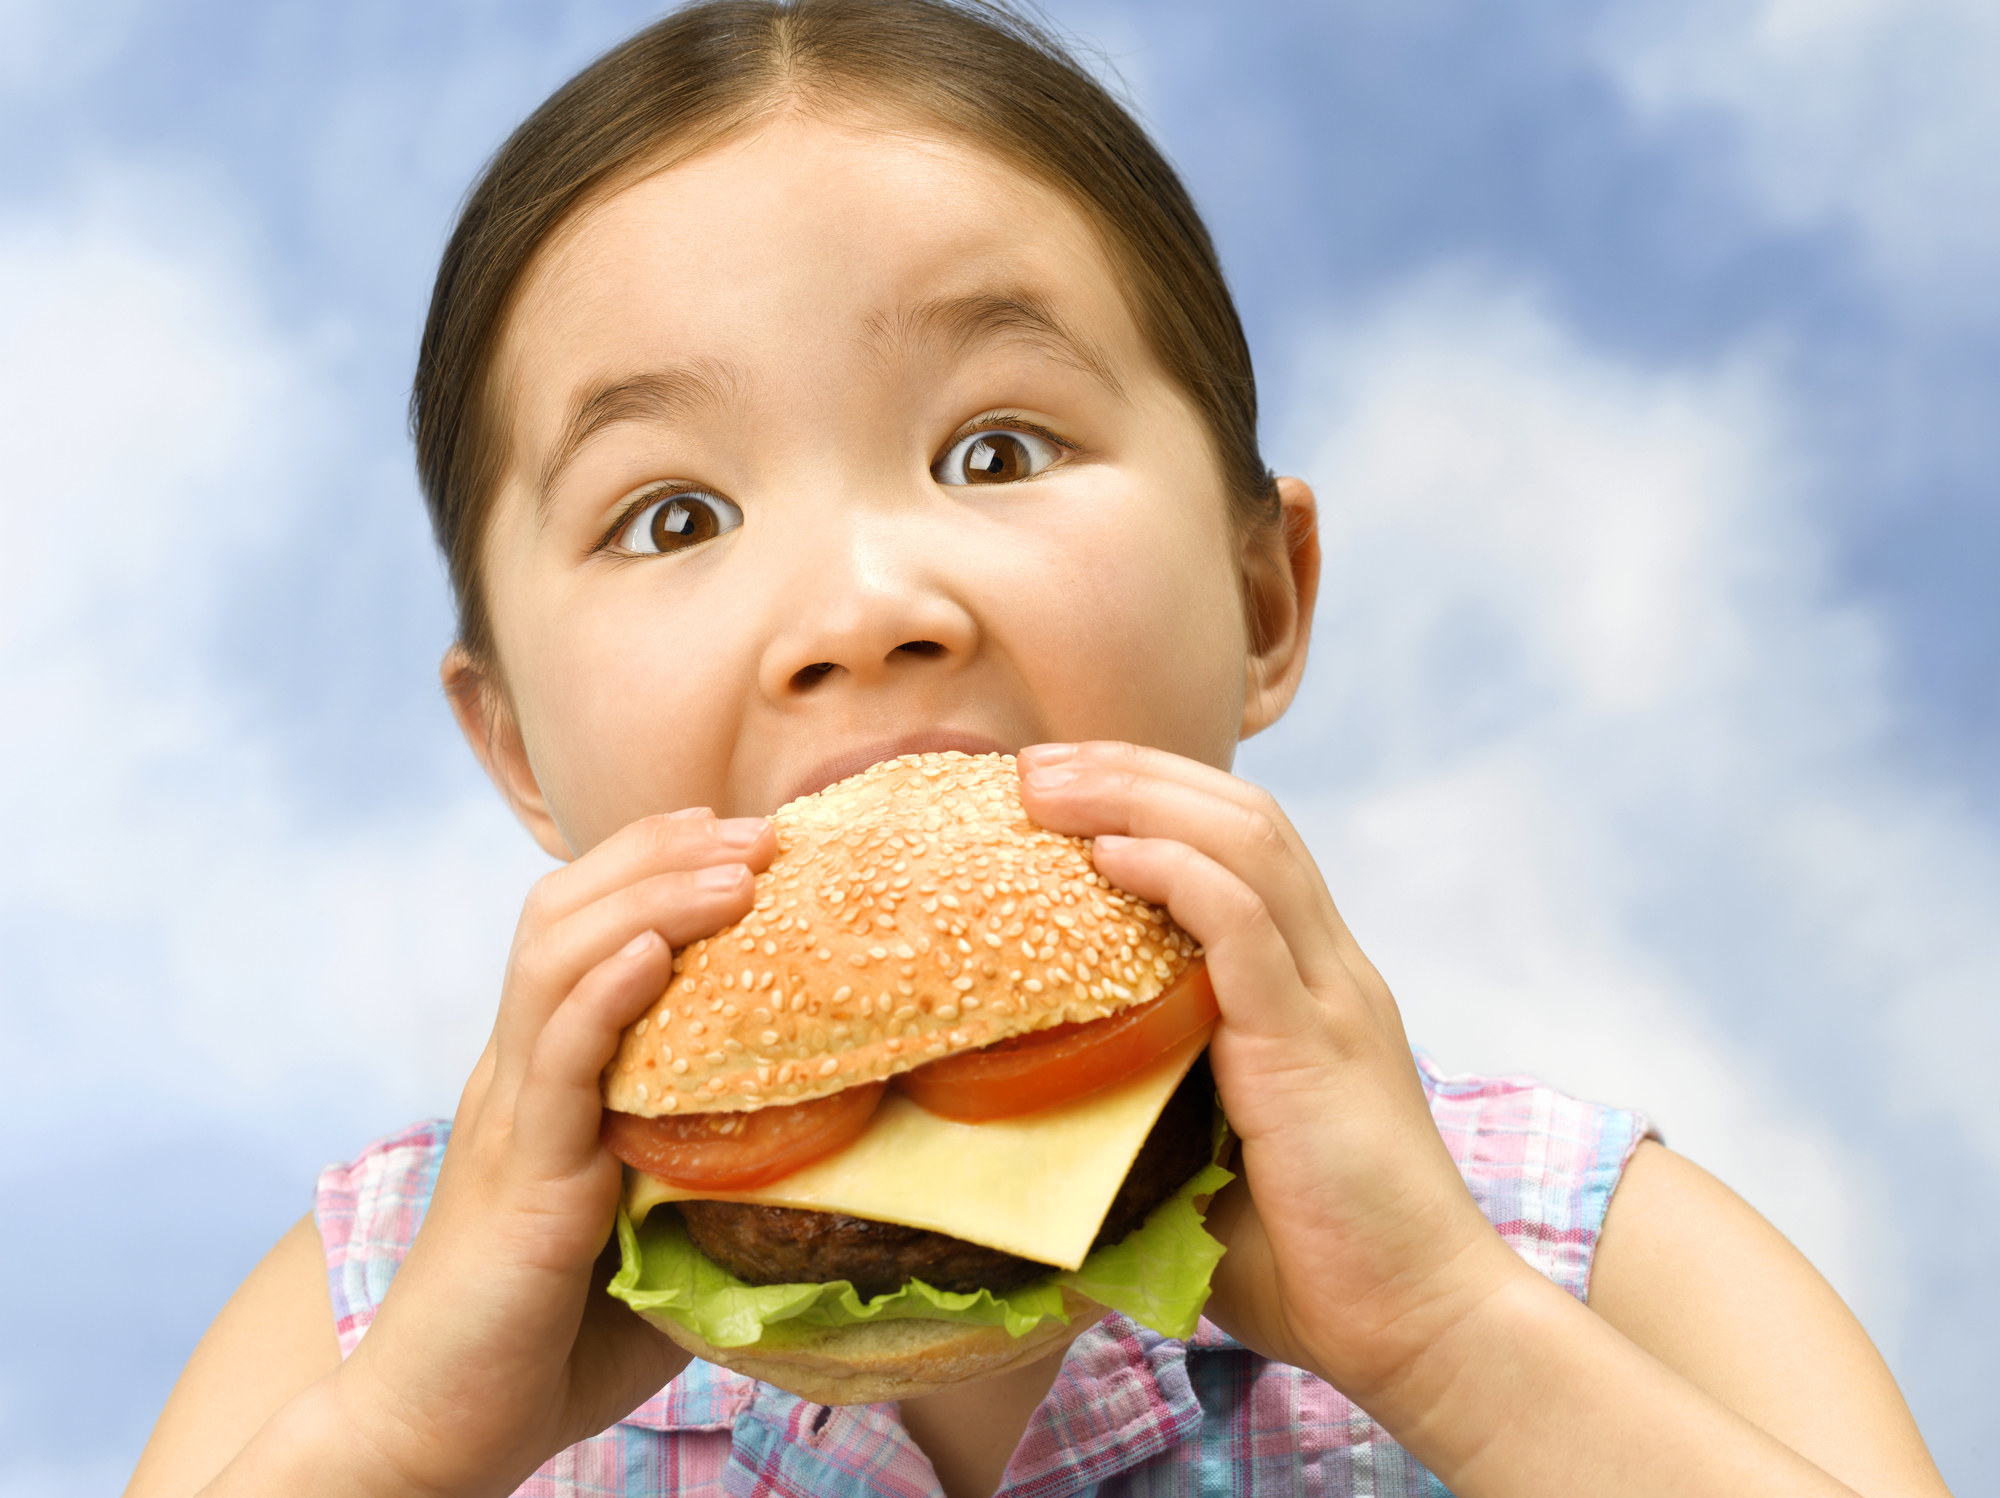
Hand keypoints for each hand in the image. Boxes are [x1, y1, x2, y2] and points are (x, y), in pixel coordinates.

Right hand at [327, 808, 776, 1495]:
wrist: (437, 1433)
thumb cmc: (553, 1341)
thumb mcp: (658, 1234)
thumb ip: (719, 1179)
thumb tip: (839, 1155)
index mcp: (548, 1078)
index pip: (583, 926)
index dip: (655, 863)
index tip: (746, 835)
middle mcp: (519, 1077)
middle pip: (567, 912)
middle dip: (664, 854)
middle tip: (764, 832)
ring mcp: (513, 1119)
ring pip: (558, 962)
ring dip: (651, 900)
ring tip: (736, 870)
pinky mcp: (521, 1179)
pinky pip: (556, 1062)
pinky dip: (603, 993)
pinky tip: (653, 951)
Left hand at [1017, 741, 1522, 1405]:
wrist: (1424, 1330)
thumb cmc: (1313, 1265)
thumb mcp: (1211, 1162)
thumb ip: (1152, 1111)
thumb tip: (1041, 1112)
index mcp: (1310, 988)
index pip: (1240, 844)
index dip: (1150, 797)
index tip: (1055, 790)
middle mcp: (1329, 973)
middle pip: (1241, 815)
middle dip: (1131, 771)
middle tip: (1031, 763)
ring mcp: (1330, 1002)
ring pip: (1246, 845)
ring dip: (1138, 799)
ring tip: (1046, 784)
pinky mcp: (1315, 1047)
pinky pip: (1248, 927)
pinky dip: (1177, 874)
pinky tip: (1110, 852)